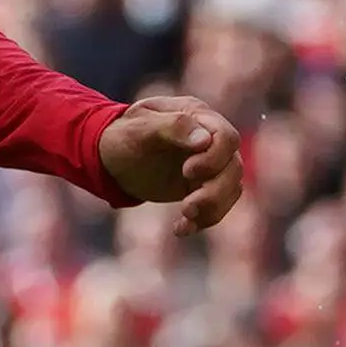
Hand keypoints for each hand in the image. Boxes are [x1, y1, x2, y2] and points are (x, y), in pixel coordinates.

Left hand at [100, 95, 243, 234]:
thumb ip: (173, 127)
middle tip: (186, 206)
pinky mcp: (202, 187)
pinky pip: (217, 206)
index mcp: (198, 117)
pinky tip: (180, 229)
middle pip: (233, 168)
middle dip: (214, 191)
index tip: (187, 172)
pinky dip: (203, 221)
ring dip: (212, 208)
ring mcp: (209, 165)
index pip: (226, 138)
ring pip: (230, 189)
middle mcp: (210, 141)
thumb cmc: (124, 135)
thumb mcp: (141, 127)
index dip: (214, 158)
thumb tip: (204, 140)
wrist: (112, 155)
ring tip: (185, 215)